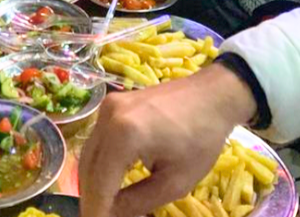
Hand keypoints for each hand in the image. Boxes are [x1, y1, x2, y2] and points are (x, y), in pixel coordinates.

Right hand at [79, 65, 255, 216]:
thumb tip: (112, 216)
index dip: (97, 211)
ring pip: (89, 153)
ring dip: (92, 183)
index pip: (99, 184)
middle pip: (88, 168)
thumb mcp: (174, 182)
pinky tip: (107, 182)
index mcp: (124, 135)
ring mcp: (107, 106)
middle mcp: (108, 117)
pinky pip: (98, 139)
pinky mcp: (112, 103)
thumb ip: (137, 203)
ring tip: (102, 207)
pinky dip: (99, 164)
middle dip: (92, 199)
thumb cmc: (201, 139)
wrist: (212, 95)